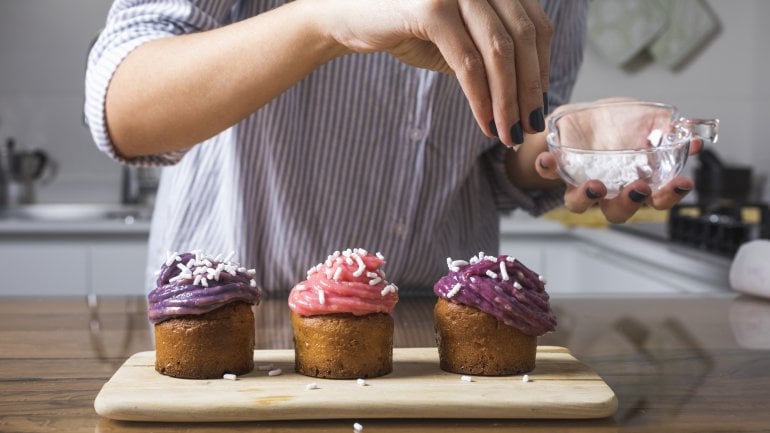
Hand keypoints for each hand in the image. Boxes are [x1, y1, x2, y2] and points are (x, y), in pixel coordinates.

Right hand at [324, 0, 552, 146]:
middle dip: (529, 89)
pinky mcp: (431, 8)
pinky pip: (467, 63)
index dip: (542, 68)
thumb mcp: (457, 35)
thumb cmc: (403, 25)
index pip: (535, 24)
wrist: (346, 15)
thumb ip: (490, 49)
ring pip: (498, 52)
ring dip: (508, 100)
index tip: (538, 104)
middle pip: (523, 38)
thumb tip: (528, 91)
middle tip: (528, 127)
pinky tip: (485, 122)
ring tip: (508, 132)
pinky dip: (481, 98)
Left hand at [533, 99, 704, 223]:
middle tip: (639, 188)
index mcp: (634, 181)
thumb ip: (667, 130)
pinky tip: (548, 158)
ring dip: (587, 196)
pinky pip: (547, 174)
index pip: (656, 199)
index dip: (669, 195)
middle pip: (619, 211)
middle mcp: (607, 190)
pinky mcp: (557, 168)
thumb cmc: (619, 124)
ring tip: (596, 185)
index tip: (682, 182)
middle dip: (630, 202)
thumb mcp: (647, 120)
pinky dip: (547, 167)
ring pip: (580, 203)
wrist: (584, 116)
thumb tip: (695, 140)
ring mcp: (580, 182)